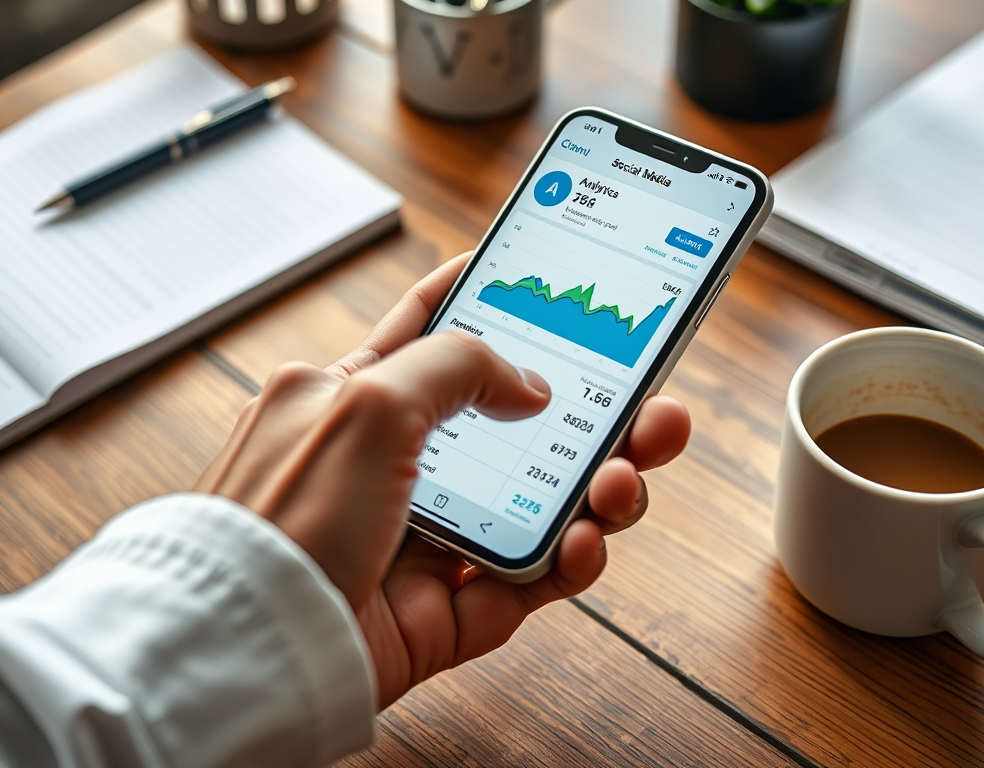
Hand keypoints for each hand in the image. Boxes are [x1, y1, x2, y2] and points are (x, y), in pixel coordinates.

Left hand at [195, 254, 690, 708]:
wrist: (256, 643)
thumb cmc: (285, 513)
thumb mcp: (367, 398)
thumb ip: (457, 365)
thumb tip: (530, 386)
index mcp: (362, 399)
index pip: (433, 333)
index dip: (488, 299)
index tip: (538, 275)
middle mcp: (400, 464)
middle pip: (516, 427)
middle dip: (592, 416)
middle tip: (651, 409)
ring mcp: (428, 536)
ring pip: (538, 504)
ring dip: (597, 489)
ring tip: (623, 481)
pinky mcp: (448, 608)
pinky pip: (529, 579)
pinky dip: (569, 561)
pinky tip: (583, 542)